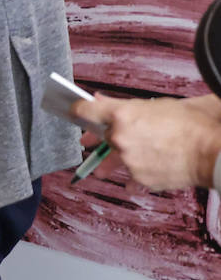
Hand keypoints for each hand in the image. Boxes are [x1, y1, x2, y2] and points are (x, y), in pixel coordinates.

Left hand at [72, 94, 220, 189]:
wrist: (212, 151)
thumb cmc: (191, 124)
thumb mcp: (157, 105)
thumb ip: (124, 105)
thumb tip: (100, 100)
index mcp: (122, 115)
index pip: (85, 110)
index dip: (77, 110)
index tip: (72, 112)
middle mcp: (120, 138)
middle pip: (100, 137)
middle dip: (100, 137)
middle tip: (90, 141)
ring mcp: (128, 160)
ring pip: (112, 161)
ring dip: (110, 162)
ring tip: (103, 168)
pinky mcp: (139, 179)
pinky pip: (130, 178)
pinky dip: (135, 174)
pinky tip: (143, 171)